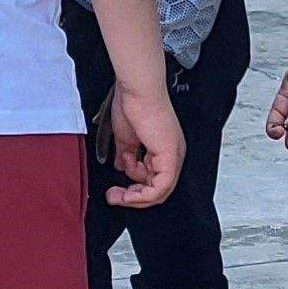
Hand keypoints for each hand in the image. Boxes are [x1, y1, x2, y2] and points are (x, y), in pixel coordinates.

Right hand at [102, 77, 183, 208]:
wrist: (138, 91)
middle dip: (134, 197)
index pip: (154, 179)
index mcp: (164, 148)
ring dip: (135, 197)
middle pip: (158, 189)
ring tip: (116, 193)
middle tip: (114, 196)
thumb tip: (121, 166)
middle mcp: (172, 154)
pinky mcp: (170, 157)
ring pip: (160, 191)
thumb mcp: (126, 137)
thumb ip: (126, 155)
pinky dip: (142, 195)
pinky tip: (127, 194)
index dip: (135, 188)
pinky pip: (160, 187)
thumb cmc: (134, 104)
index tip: (116, 189)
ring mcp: (173, 156)